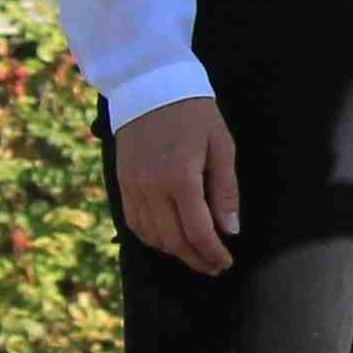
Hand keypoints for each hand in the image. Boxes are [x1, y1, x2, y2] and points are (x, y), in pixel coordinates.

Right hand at [111, 97, 242, 274]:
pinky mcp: (121, 184)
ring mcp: (132, 188)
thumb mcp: (221, 146)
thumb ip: (225, 191)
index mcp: (180, 178)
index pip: (197, 231)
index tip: (226, 262)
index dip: (213, 252)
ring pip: (151, 236)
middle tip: (214, 266)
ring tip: (195, 254)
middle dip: (195, 258)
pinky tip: (169, 239)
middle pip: (173, 240)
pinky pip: (134, 223)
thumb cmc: (194, 113)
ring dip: (174, 251)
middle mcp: (151, 188)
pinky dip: (152, 238)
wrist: (150, 86)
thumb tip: (231, 230)